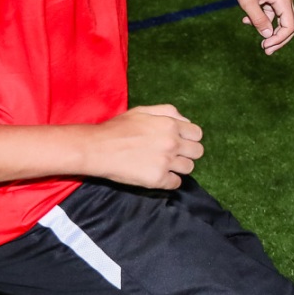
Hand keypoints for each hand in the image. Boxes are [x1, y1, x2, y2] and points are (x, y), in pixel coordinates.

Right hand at [84, 104, 202, 188]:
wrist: (96, 148)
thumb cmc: (117, 128)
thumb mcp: (143, 111)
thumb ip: (168, 112)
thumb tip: (186, 120)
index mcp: (170, 125)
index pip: (197, 134)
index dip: (189, 138)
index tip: (180, 142)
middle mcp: (172, 143)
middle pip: (197, 152)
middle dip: (187, 153)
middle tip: (173, 154)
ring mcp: (165, 162)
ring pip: (189, 168)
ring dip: (179, 167)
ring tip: (163, 165)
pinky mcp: (157, 179)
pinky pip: (176, 183)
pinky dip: (169, 181)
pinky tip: (157, 175)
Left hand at [228, 0, 293, 53]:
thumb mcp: (248, 2)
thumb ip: (258, 20)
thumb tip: (267, 36)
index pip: (289, 26)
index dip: (279, 39)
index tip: (265, 46)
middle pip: (289, 25)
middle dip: (278, 39)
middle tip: (266, 51)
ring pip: (281, 20)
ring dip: (270, 31)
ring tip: (258, 41)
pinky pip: (273, 13)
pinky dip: (263, 20)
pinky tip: (247, 21)